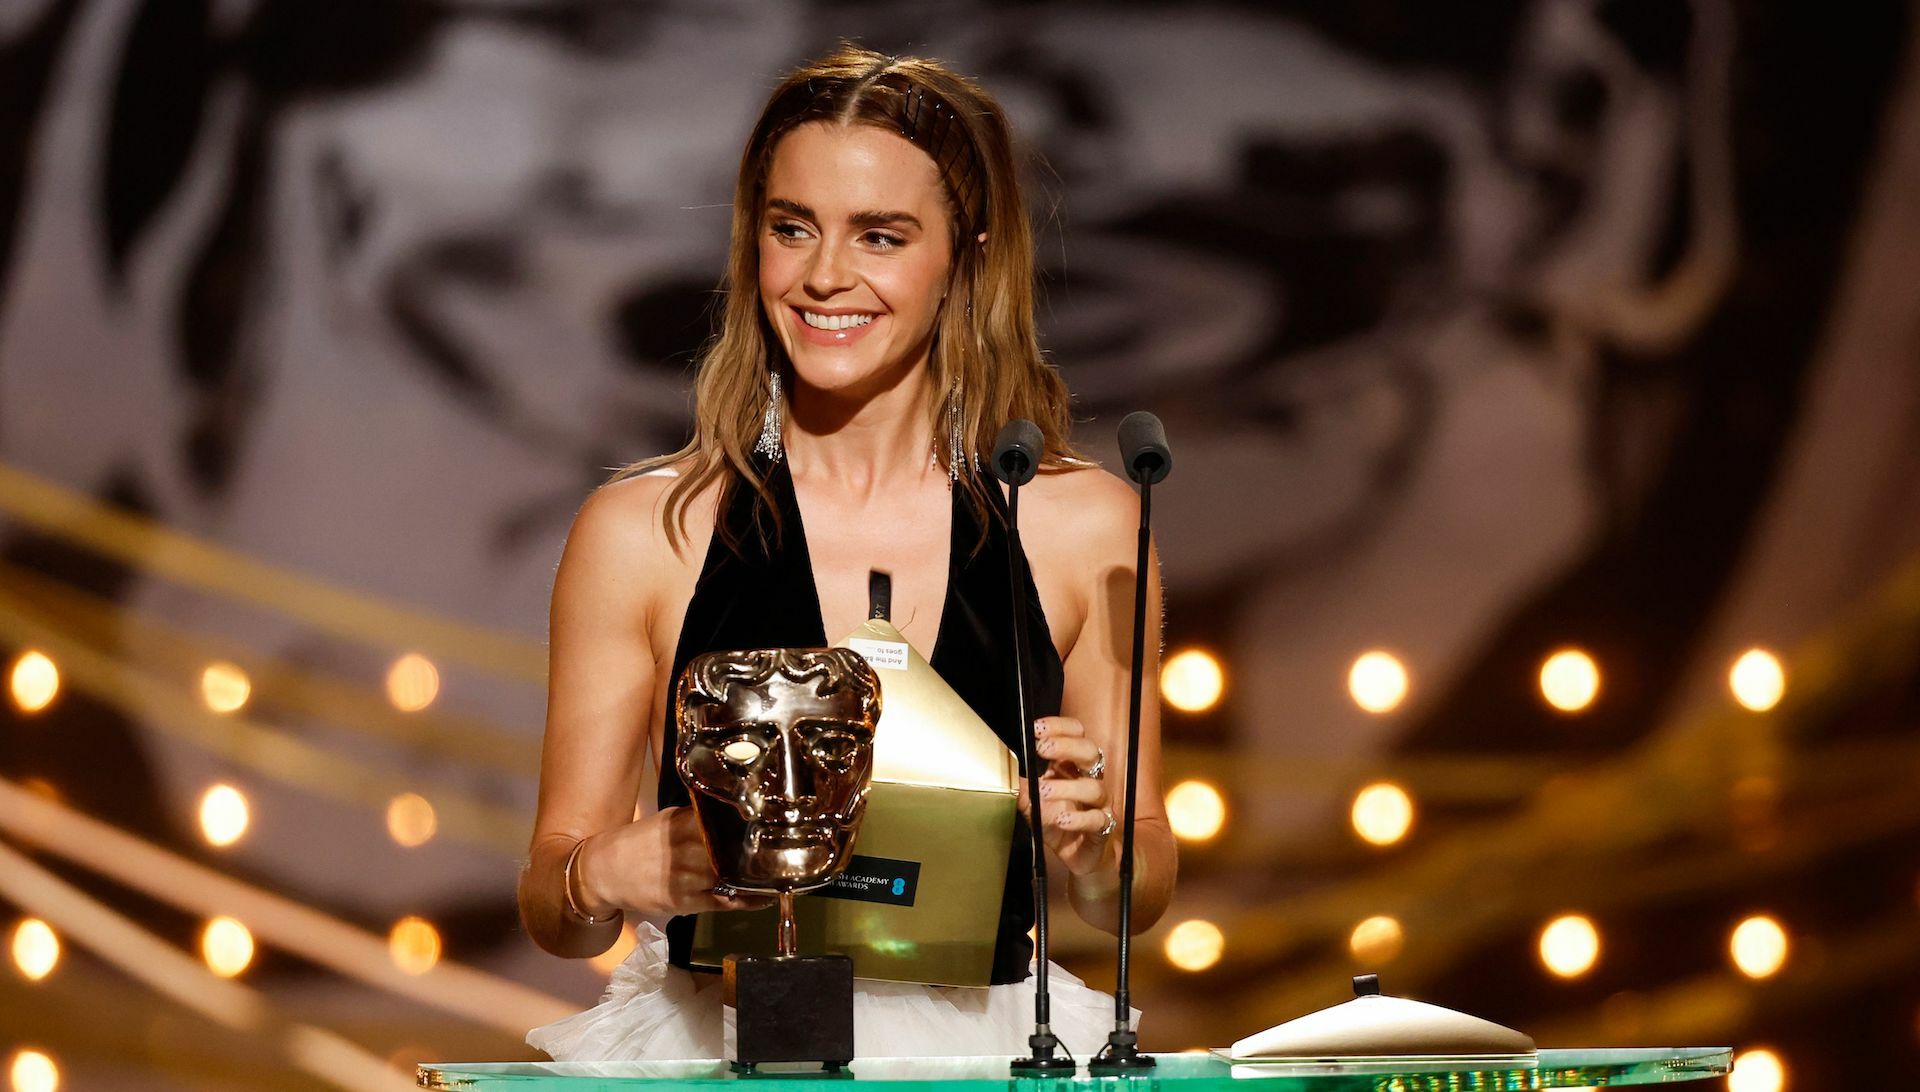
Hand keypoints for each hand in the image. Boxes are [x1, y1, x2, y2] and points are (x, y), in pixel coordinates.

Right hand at [576, 806, 772, 920]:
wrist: (603, 871)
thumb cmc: (640, 843)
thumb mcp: (668, 820)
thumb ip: (698, 819)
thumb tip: (733, 815)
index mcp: (684, 824)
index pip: (725, 822)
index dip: (753, 826)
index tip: (777, 825)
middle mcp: (687, 849)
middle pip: (734, 850)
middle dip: (761, 853)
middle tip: (788, 853)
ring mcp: (686, 877)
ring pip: (731, 877)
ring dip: (758, 879)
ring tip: (783, 876)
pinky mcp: (683, 901)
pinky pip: (722, 902)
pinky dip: (745, 902)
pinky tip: (763, 899)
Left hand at [1014, 715, 1114, 875]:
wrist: (1079, 857)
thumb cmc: (1058, 824)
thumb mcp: (1033, 806)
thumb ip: (1022, 790)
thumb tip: (1004, 775)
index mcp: (1072, 768)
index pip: (1075, 736)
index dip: (1059, 728)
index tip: (1036, 728)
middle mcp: (1090, 780)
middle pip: (1090, 752)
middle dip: (1067, 746)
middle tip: (1042, 748)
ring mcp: (1099, 804)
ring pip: (1094, 787)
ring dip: (1067, 787)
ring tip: (1044, 791)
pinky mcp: (1104, 828)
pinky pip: (1097, 819)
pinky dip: (1079, 819)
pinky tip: (1062, 820)